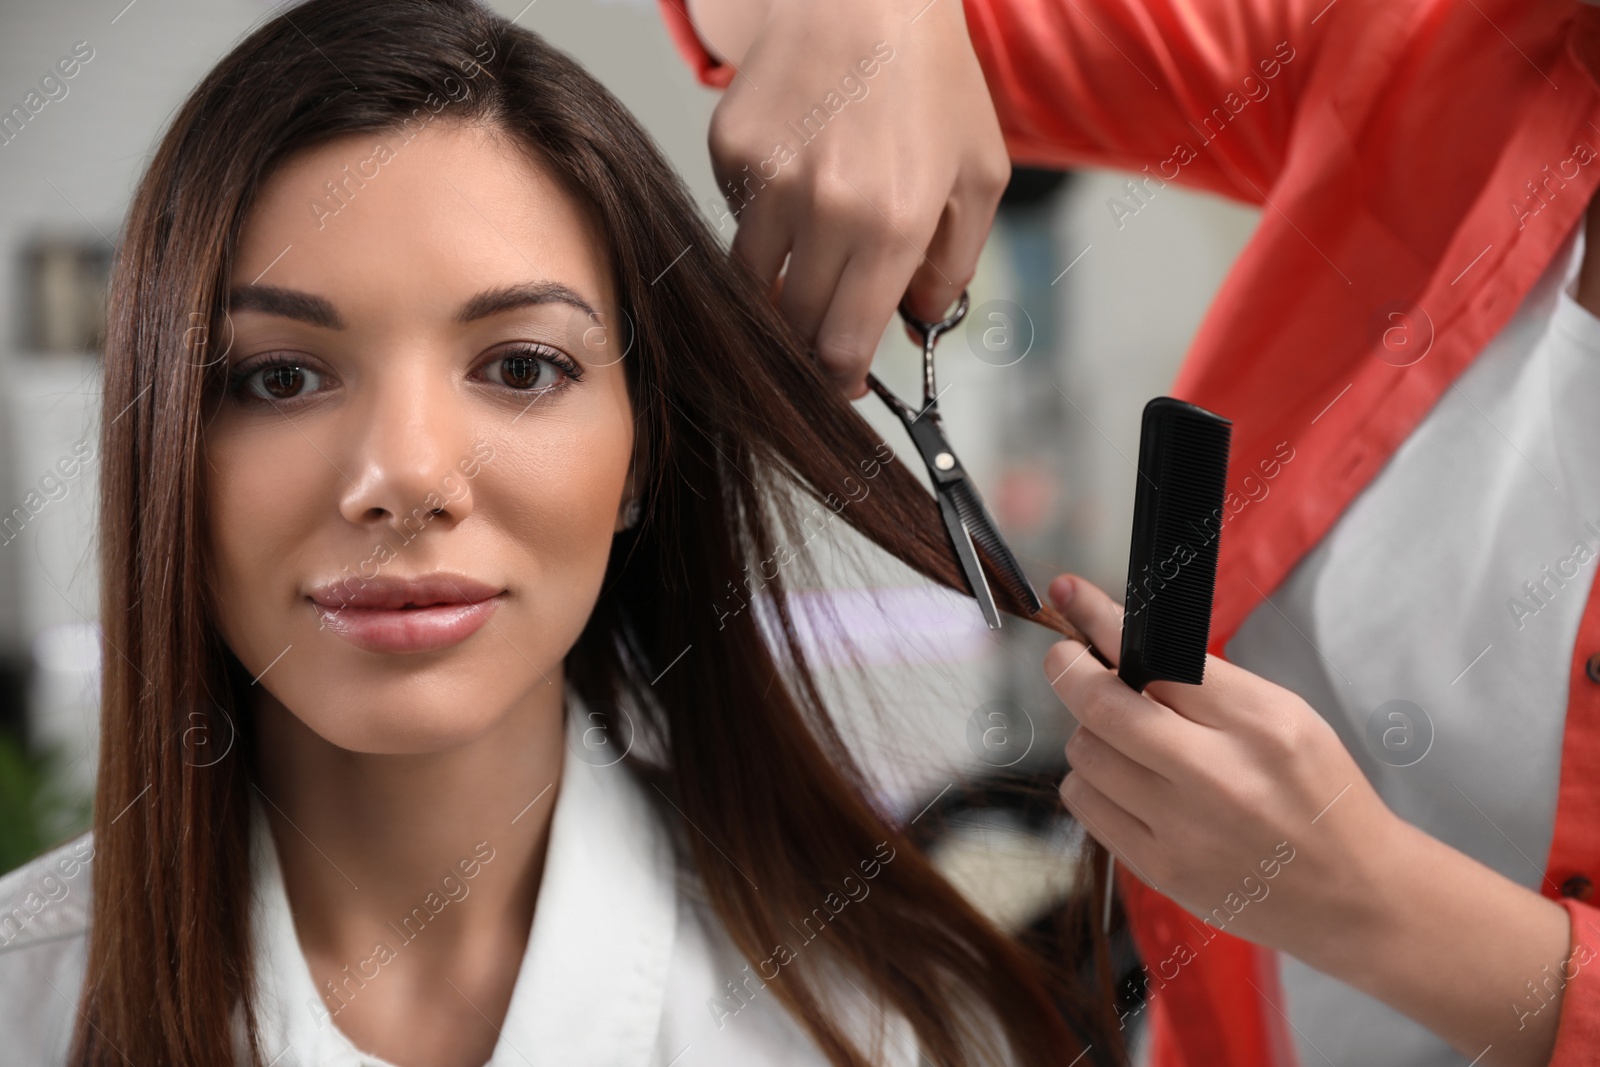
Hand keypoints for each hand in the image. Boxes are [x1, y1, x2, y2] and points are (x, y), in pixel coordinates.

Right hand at [689, 0, 1009, 396]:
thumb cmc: (930, 79)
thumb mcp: (978, 175)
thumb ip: (953, 264)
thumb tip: (918, 324)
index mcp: (892, 225)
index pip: (841, 346)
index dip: (838, 380)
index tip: (842, 382)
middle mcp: (825, 209)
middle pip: (791, 326)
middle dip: (809, 342)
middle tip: (826, 330)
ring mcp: (768, 178)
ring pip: (751, 281)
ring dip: (779, 287)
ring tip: (813, 256)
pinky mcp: (730, 149)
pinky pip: (736, 218)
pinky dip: (763, 220)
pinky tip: (797, 179)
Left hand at [1042, 573, 1575, 1066]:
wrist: (1355, 896)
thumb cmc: (1319, 796)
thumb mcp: (1286, 718)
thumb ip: (1206, 686)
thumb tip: (1122, 646)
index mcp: (1260, 725)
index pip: (1157, 658)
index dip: (1101, 621)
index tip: (1071, 596)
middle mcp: (1218, 777)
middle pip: (1101, 706)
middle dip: (1069, 669)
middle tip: (1066, 657)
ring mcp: (1184, 829)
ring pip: (1085, 753)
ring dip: (1090, 733)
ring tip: (1121, 735)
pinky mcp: (1160, 869)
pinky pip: (1086, 804)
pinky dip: (1091, 782)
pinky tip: (1122, 781)